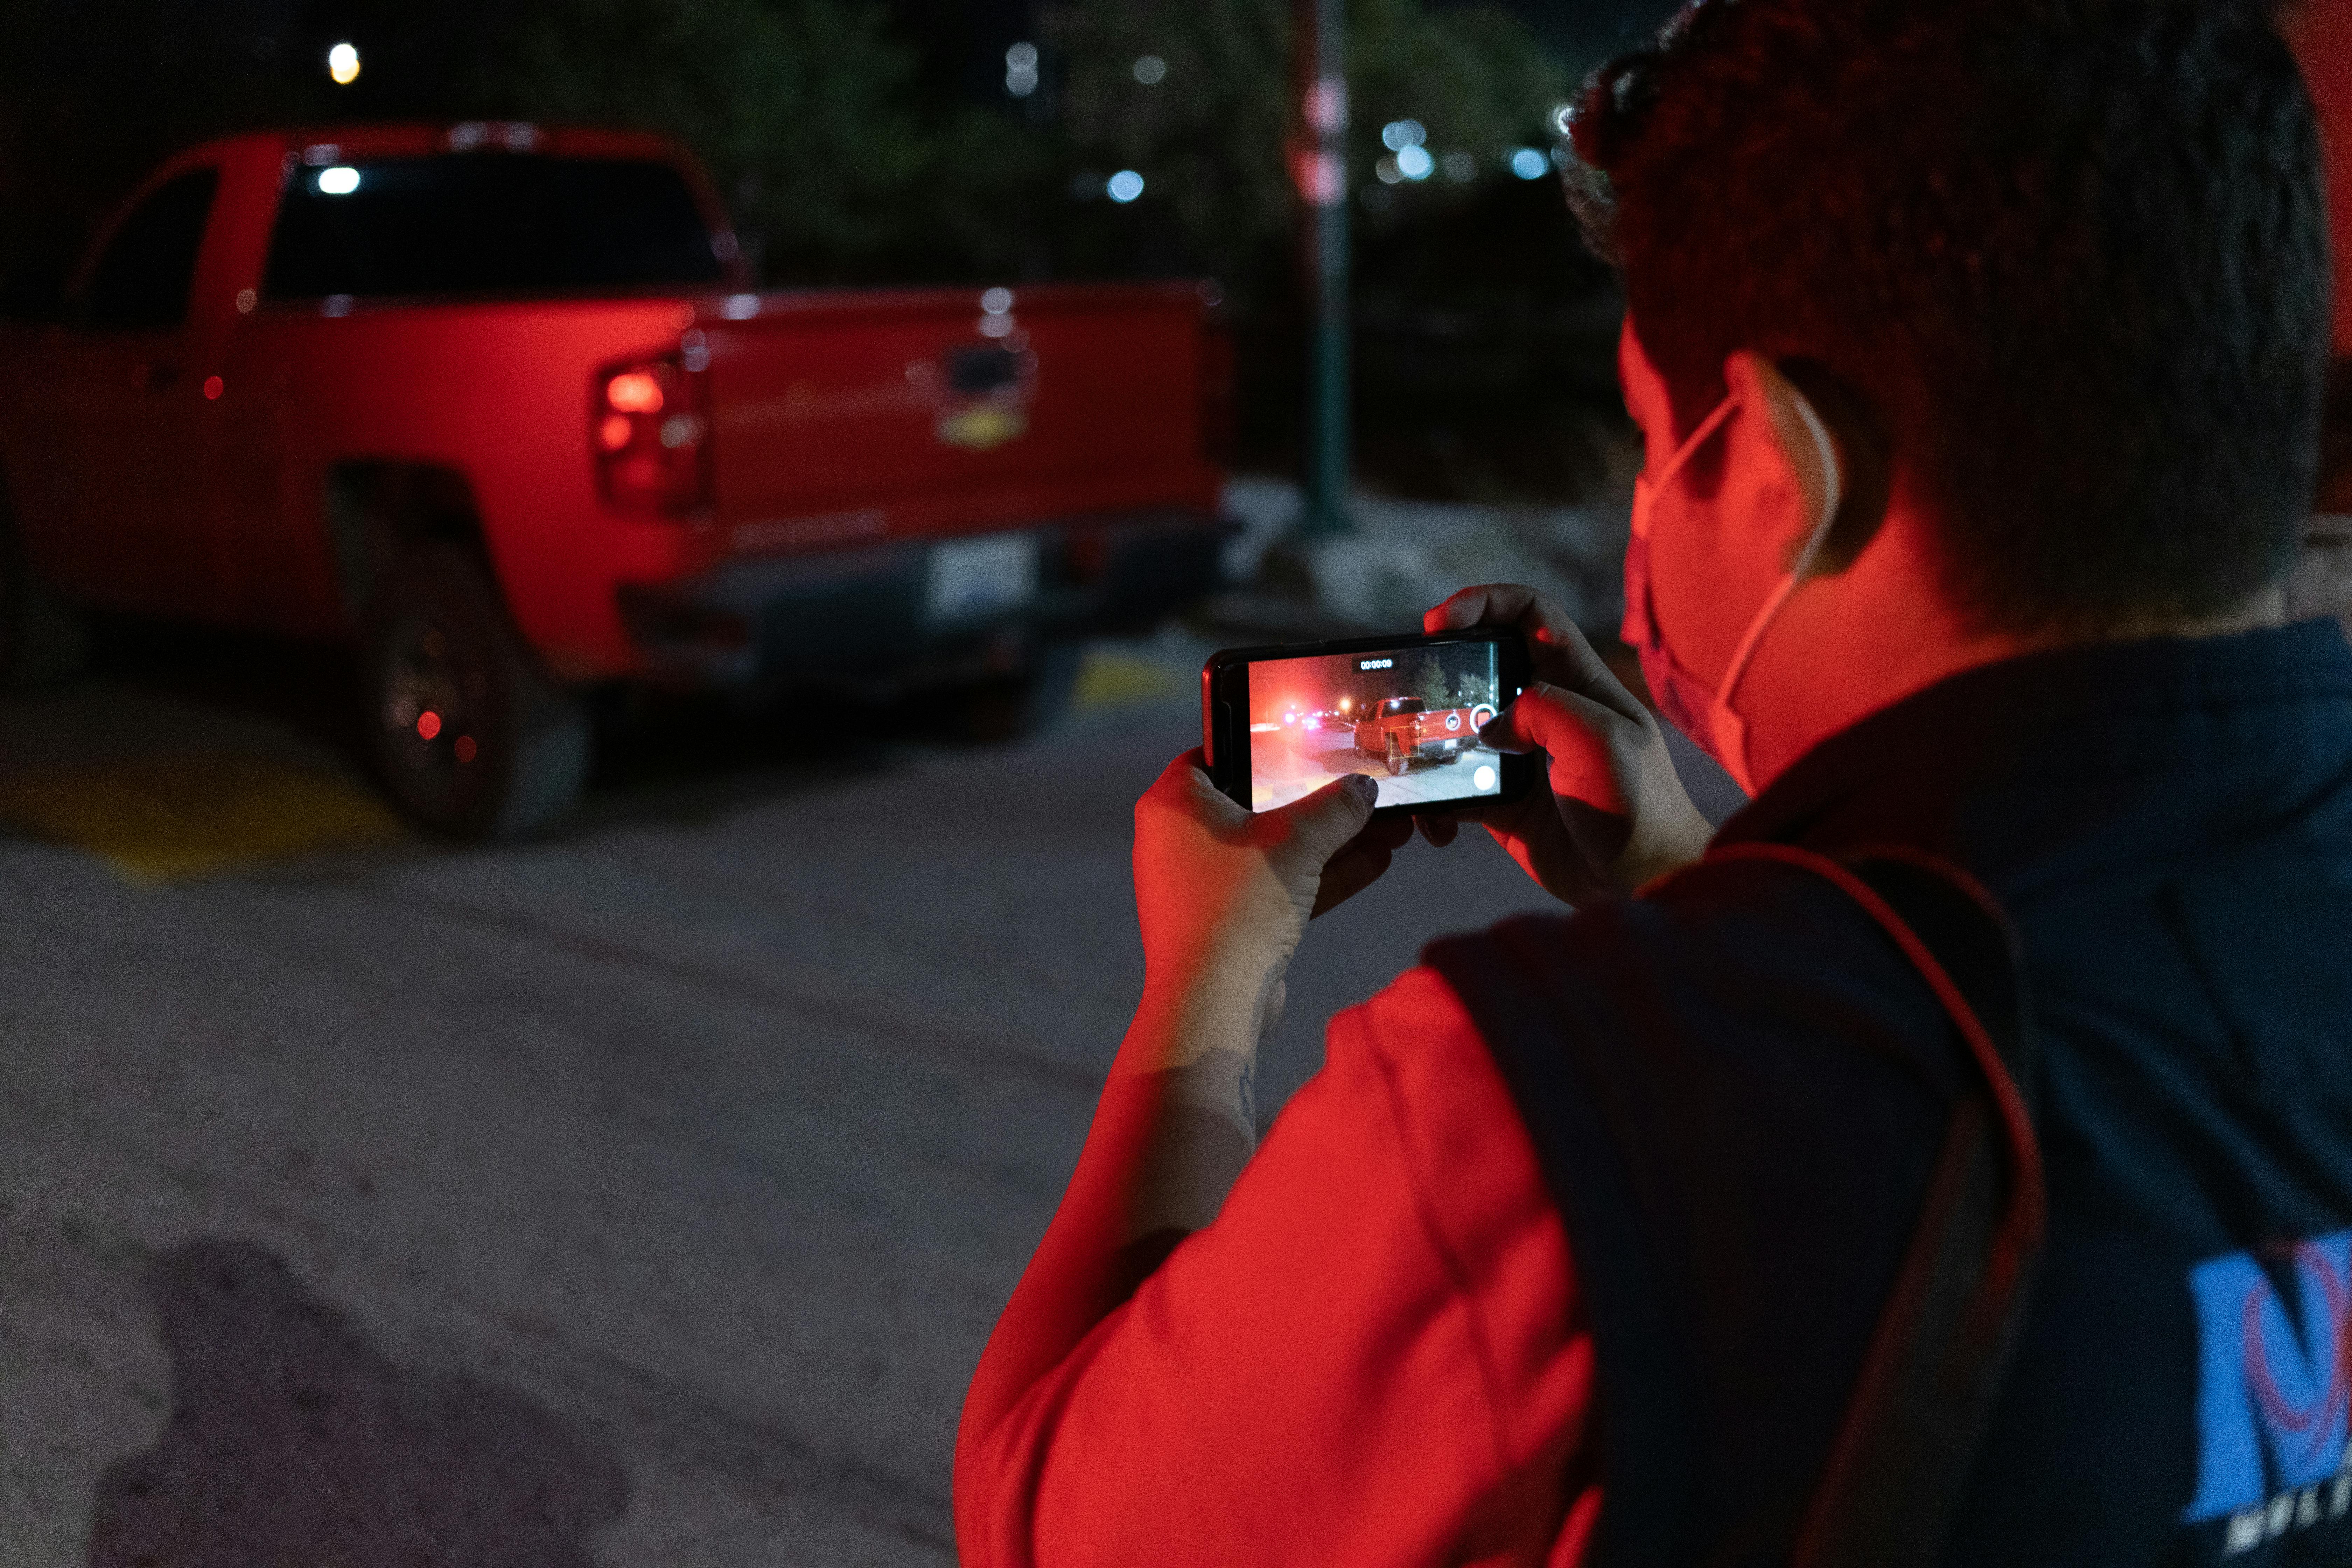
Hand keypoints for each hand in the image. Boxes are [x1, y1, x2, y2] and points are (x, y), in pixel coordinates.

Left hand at [1128, 753, 1411, 1067]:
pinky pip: (1278, 886)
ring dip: (1330, 840)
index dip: (1265, 744)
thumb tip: (1365, 787)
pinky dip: (1319, 875)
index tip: (1309, 741)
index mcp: (1175, 803)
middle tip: (1363, 785)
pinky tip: (1374, 861)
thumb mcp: (1296, 842)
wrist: (1212, 1003)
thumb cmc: (1235, 910)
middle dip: (1318, 800)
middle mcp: (1180, 839)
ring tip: (1387, 824)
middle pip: (1257, 803)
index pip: (1219, 751)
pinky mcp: (1227, 920)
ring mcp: (1203, 882)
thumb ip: (1335, 808)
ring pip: (1275, 849)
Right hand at [1420, 584, 1712, 904]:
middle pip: (1482, 665)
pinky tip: (1432, 823)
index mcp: (1578, 682)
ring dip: (1428, 742)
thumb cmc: (1640, 808)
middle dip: (1441, 671)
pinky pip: (1454, 788)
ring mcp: (1522, 758)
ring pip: (1459, 729)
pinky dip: (1434, 802)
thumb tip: (1493, 727)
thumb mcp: (1601, 739)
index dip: (1483, 602)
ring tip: (1407, 759)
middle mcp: (1547, 712)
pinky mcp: (1504, 803)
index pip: (1529, 613)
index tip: (1439, 621)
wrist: (1645, 884)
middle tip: (1410, 691)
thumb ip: (1546, 709)